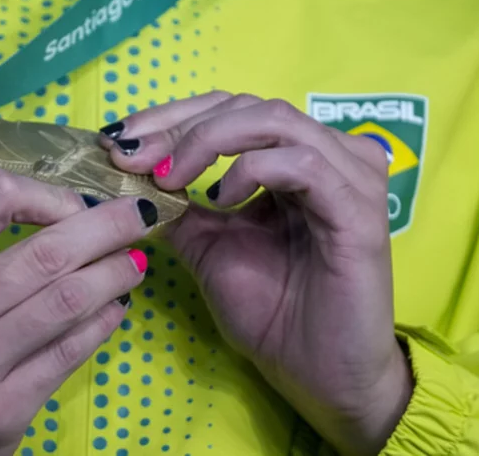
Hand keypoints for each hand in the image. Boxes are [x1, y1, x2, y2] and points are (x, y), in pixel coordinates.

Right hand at [0, 170, 155, 455]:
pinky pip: (73, 350)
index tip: (77, 205)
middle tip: (140, 215)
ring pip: (71, 300)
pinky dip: (106, 320)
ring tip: (135, 261)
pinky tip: (117, 306)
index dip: (51, 193)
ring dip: (117, 273)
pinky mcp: (5, 410)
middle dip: (110, 226)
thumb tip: (64, 216)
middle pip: (50, 252)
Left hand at [100, 92, 412, 455]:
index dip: (172, 118)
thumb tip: (129, 178)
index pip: (229, 110)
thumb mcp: (209, 248)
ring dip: (207, 141)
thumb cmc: (271, 312)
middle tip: (131, 155)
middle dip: (180, 126)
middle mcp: (325, 157)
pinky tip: (220, 200)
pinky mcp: (359, 209)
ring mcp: (348, 178)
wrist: (316, 374)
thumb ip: (180, 208)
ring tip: (168, 178)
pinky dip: (251, 169)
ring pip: (273, 121)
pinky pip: (303, 164)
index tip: (118, 141)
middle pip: (246, 105)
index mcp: (291, 161)